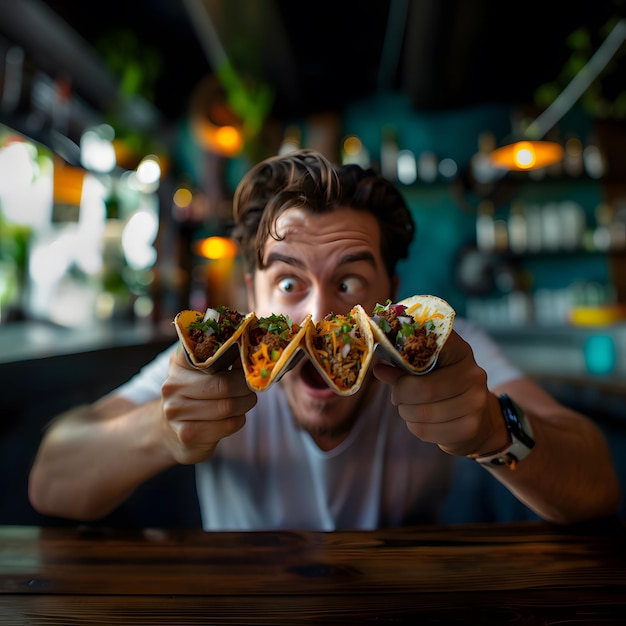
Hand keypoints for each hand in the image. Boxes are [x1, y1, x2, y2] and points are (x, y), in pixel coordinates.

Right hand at [161, 347, 257, 464]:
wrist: (175, 431)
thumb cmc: (198, 396)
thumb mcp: (205, 373)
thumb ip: (224, 359)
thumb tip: (251, 350)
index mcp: (179, 363)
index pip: (210, 353)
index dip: (235, 356)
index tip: (246, 362)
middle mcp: (173, 385)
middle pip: (224, 384)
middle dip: (245, 387)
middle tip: (252, 388)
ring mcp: (177, 411)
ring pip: (227, 406)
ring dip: (245, 404)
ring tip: (246, 401)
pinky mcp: (187, 433)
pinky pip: (227, 425)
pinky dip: (239, 420)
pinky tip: (235, 417)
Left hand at [372, 331, 503, 456]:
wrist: (479, 419)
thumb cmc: (444, 387)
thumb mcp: (427, 369)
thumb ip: (403, 366)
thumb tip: (379, 370)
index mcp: (459, 351)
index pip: (430, 347)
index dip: (404, 357)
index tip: (388, 365)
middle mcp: (473, 374)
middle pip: (423, 388)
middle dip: (401, 394)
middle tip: (396, 396)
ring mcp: (475, 402)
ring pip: (422, 412)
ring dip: (406, 412)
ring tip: (409, 408)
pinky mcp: (470, 427)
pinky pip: (426, 430)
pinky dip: (414, 427)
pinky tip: (421, 421)